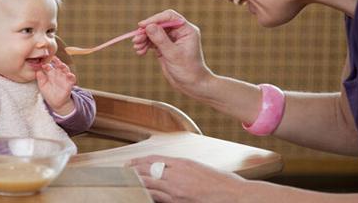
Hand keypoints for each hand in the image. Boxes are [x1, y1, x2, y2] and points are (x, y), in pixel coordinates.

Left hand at [36, 56, 75, 114]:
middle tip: (53, 58)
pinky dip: (71, 76)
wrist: (56, 102)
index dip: (46, 64)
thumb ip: (40, 78)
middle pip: (58, 65)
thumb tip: (37, 70)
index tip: (42, 64)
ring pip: (66, 69)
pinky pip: (72, 78)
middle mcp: (58, 74)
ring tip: (61, 65)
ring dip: (64, 66)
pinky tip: (69, 75)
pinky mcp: (69, 84)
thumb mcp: (42, 85)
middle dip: (56, 61)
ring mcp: (64, 78)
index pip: (49, 65)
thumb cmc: (49, 92)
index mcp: (51, 73)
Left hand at [127, 155, 245, 202]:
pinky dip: (148, 195)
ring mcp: (177, 190)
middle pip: (147, 171)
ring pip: (149, 185)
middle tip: (122, 173)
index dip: (139, 161)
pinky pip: (158, 198)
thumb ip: (182, 168)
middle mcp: (177, 175)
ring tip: (126, 183)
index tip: (130, 163)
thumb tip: (167, 170)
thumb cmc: (222, 183)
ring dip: (137, 183)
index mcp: (183, 163)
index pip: (154, 159)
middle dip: (133, 172)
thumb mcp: (199, 168)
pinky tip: (142, 194)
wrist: (235, 196)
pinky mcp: (179, 202)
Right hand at [133, 10, 211, 97]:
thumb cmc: (187, 70)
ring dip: (144, 39)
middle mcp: (179, 33)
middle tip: (136, 39)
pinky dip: (145, 46)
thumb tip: (149, 26)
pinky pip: (152, 42)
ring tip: (137, 47)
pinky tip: (140, 52)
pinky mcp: (165, 48)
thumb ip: (161, 40)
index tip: (142, 25)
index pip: (169, 17)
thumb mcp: (173, 54)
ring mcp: (171, 40)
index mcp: (186, 30)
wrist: (191, 85)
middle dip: (146, 31)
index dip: (155, 19)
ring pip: (154, 33)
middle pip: (159, 25)